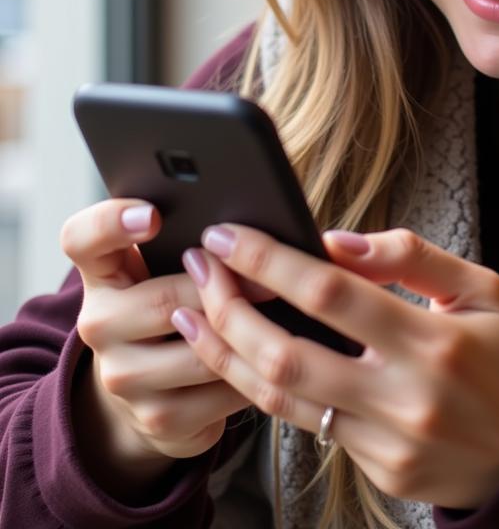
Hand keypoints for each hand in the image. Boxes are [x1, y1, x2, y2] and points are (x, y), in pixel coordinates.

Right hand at [60, 199, 252, 491]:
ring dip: (246, 338)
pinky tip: (272, 362)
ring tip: (281, 319)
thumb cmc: (173, 302)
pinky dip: (253, 377)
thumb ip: (190, 237)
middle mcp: (99, 324)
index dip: (112, 223)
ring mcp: (121, 377)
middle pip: (165, 300)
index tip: (153, 215)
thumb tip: (246, 223)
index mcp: (102, 273)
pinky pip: (217, 396)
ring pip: (199, 353)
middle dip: (226, 289)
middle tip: (273, 279)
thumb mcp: (167, 265)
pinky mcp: (154, 418)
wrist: (150, 385)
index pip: (83, 239)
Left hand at [173, 225, 498, 508]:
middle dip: (229, 310)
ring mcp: (388, 445)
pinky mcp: (379, 473)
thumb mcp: (485, 289)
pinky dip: (273, 390)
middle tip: (199, 272)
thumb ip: (412, 258)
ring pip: (283, 401)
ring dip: (230, 356)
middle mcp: (406, 398)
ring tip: (197, 317)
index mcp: (436, 342)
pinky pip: (311, 427)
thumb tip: (338, 241)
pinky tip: (251, 359)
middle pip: (287, 354)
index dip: (271, 261)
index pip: (331, 293)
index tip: (230, 236)